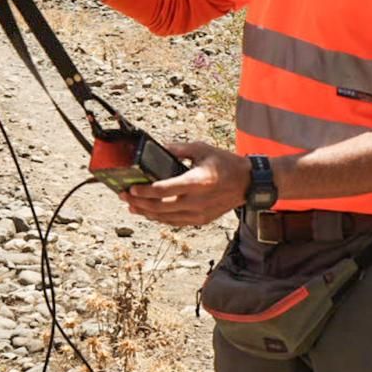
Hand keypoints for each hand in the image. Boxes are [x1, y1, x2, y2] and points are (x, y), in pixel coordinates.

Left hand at [121, 142, 249, 226]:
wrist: (248, 183)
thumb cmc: (225, 164)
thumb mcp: (202, 149)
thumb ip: (179, 149)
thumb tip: (158, 148)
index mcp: (198, 181)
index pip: (164, 189)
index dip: (145, 190)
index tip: (130, 187)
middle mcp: (197, 201)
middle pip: (160, 206)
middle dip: (138, 202)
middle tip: (123, 196)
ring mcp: (199, 214)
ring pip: (165, 218)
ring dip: (146, 212)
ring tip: (131, 206)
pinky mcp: (201, 220)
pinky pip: (175, 222)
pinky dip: (160, 218)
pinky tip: (149, 213)